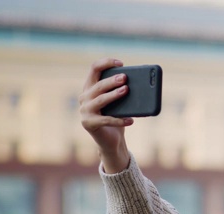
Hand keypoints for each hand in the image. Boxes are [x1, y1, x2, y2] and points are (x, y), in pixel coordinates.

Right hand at [79, 58, 131, 172]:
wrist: (112, 141)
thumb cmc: (116, 117)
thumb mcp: (120, 102)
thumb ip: (123, 91)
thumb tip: (139, 84)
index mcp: (90, 88)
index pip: (94, 69)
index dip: (106, 63)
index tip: (120, 63)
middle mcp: (84, 97)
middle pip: (98, 85)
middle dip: (111, 81)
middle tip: (125, 78)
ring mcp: (84, 111)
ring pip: (100, 100)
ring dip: (114, 95)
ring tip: (126, 91)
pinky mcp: (89, 124)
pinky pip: (106, 120)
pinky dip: (120, 120)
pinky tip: (131, 120)